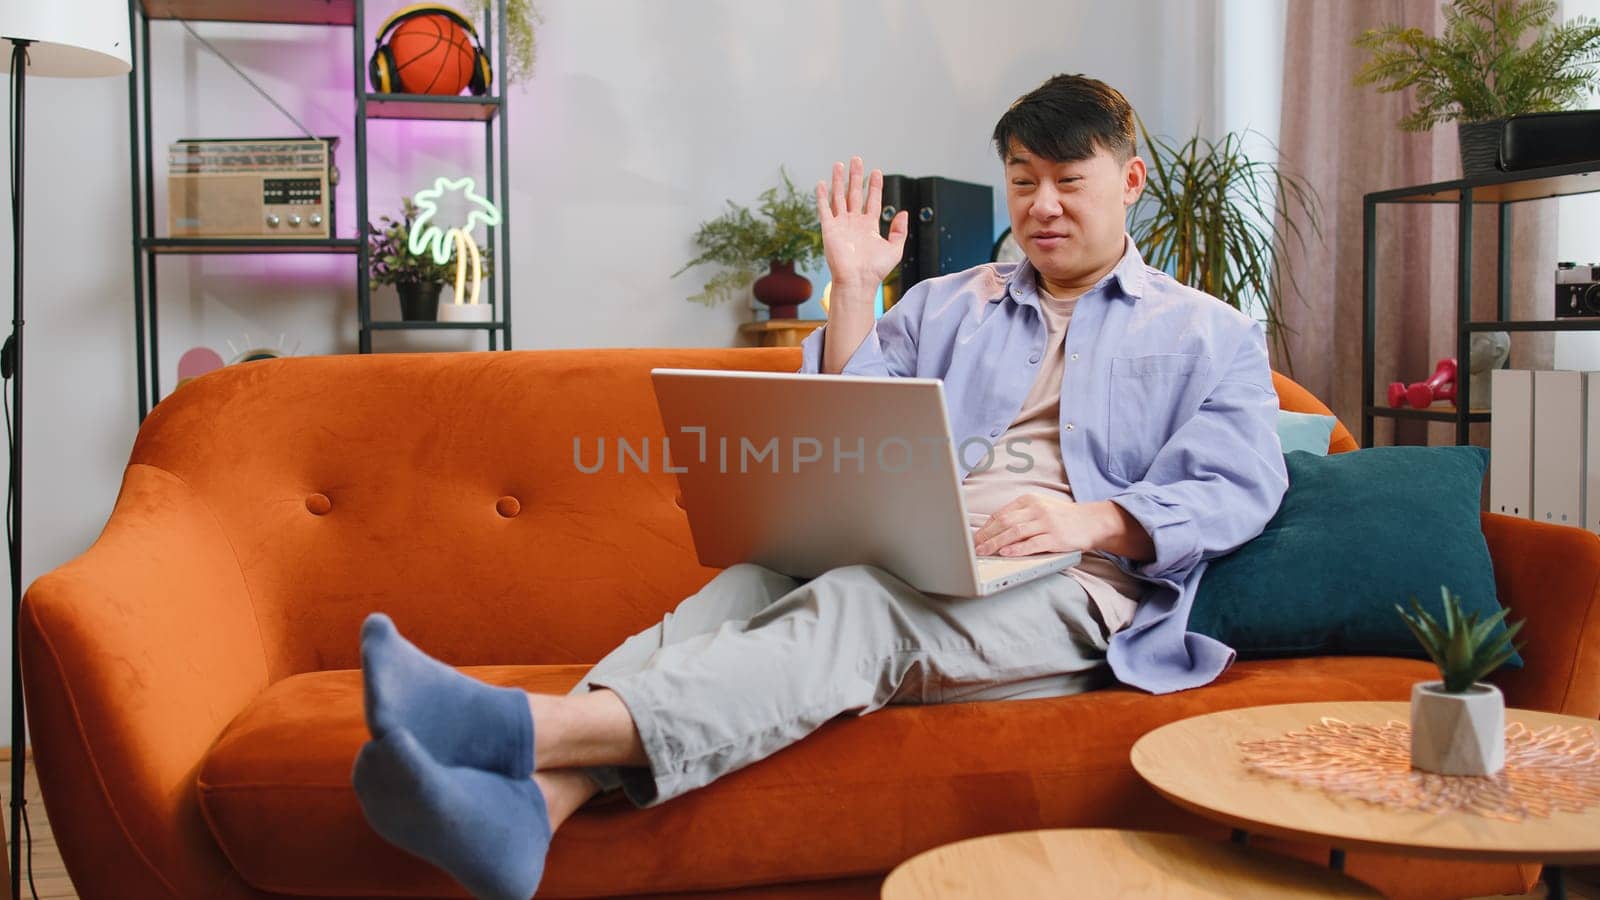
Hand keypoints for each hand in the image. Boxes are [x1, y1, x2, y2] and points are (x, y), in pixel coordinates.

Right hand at [815, 156, 908, 294]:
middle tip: (856, 159)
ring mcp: (841, 225)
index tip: (876, 172)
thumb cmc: (875, 270)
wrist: (857, 281)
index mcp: (869, 226)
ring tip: (839, 164)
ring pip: (839, 197)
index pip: (872, 201)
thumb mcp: (895, 249)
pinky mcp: (829, 229)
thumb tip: (903, 212)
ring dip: (839, 181)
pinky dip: (822, 196)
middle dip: (856, 176)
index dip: (874, 186)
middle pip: (855, 194)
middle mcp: (854, 223)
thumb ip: (900, 230)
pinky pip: (824, 209)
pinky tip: (822, 183)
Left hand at [972, 495, 1120, 557]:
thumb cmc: (1062, 518)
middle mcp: (1037, 509)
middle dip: (986, 536)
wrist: (1092, 521)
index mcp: (1029, 500)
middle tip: (974, 547)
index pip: (1001, 514)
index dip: (985, 528)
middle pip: (1004, 523)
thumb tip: (993, 529)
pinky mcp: (1056, 538)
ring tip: (984, 552)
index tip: (974, 538)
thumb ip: (1019, 515)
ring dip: (996, 544)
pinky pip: (1032, 544)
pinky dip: (1017, 549)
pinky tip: (1006, 553)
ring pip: (1015, 533)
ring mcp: (1047, 523)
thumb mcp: (1040, 508)